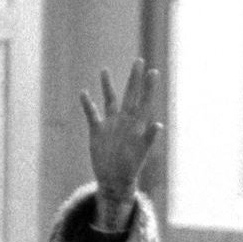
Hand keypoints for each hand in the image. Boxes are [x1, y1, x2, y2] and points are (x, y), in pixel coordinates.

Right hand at [80, 60, 163, 216]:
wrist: (114, 180)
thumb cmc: (130, 168)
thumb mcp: (140, 153)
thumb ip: (148, 137)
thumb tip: (159, 125)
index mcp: (136, 124)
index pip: (144, 101)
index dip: (148, 87)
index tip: (153, 71)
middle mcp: (124, 121)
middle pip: (129, 94)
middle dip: (134, 78)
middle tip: (138, 61)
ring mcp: (111, 125)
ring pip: (109, 100)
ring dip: (108, 86)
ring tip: (104, 70)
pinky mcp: (97, 132)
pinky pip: (92, 114)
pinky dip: (87, 104)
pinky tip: (83, 93)